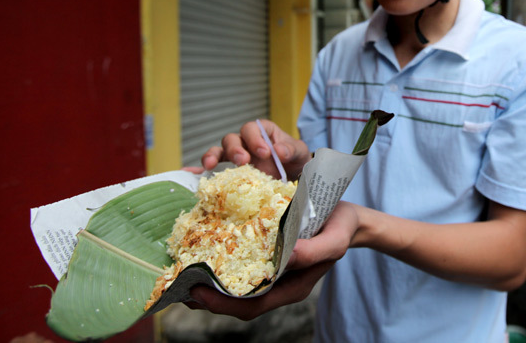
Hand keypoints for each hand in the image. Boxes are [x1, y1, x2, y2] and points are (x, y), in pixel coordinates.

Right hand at [186, 119, 310, 179]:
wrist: (294, 178)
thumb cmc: (295, 160)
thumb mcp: (299, 152)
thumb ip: (292, 149)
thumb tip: (279, 150)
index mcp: (262, 132)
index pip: (253, 128)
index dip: (256, 138)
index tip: (264, 153)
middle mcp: (245, 142)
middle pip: (232, 139)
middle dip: (235, 149)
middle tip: (243, 161)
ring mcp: (235, 157)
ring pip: (219, 151)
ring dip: (212, 156)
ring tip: (211, 165)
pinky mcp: (228, 173)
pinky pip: (210, 170)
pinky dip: (198, 170)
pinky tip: (189, 173)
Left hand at [186, 202, 359, 319]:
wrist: (348, 219)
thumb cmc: (341, 228)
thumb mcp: (334, 240)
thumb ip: (313, 251)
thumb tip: (287, 254)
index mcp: (292, 288)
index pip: (253, 306)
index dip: (223, 303)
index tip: (198, 291)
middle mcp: (279, 285)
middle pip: (238, 301)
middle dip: (207, 298)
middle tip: (177, 285)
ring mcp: (273, 273)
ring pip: (236, 287)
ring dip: (209, 282)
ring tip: (182, 273)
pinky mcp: (268, 257)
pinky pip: (241, 268)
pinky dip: (221, 264)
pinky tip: (205, 252)